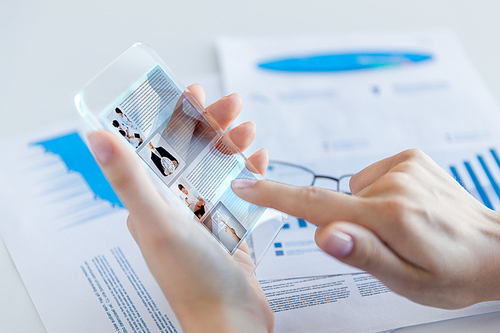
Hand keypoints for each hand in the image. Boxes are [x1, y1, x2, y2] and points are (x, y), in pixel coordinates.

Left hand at [88, 84, 272, 332]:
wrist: (230, 324)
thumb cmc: (192, 279)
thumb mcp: (158, 222)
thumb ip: (129, 179)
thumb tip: (95, 136)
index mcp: (153, 203)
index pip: (160, 147)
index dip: (176, 116)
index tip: (194, 92)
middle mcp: (176, 208)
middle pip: (193, 154)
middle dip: (213, 125)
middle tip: (234, 105)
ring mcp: (205, 219)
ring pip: (218, 170)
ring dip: (234, 146)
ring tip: (251, 130)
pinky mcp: (230, 231)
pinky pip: (240, 193)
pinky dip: (250, 173)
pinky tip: (261, 160)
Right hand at [232, 149, 499, 308]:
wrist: (494, 249)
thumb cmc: (452, 272)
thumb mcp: (406, 280)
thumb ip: (362, 254)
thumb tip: (323, 232)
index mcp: (387, 218)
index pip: (315, 205)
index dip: (274, 196)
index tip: (245, 185)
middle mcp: (393, 185)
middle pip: (337, 203)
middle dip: (347, 224)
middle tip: (387, 245)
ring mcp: (403, 167)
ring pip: (356, 190)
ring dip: (368, 209)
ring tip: (403, 227)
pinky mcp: (410, 157)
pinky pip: (373, 176)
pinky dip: (380, 192)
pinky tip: (408, 207)